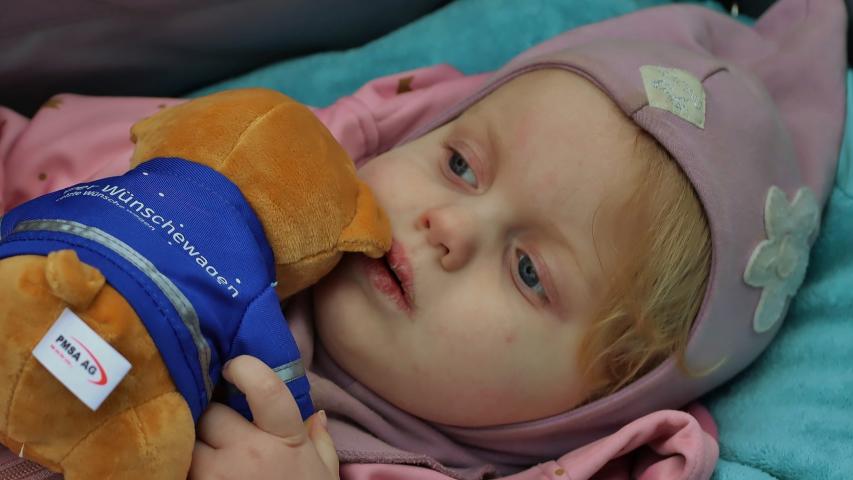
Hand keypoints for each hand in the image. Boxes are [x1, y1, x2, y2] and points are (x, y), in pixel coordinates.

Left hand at [189, 355, 338, 479]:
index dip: (245, 368)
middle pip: (212, 415)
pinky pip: (177, 471)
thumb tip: (317, 415)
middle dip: (214, 421)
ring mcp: (217, 478)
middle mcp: (249, 453)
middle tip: (221, 432)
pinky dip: (184, 471)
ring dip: (195, 447)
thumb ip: (320, 442)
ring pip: (188, 442)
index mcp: (286, 440)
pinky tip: (198, 473)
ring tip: (209, 457)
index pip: (265, 388)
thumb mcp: (324, 475)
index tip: (234, 367)